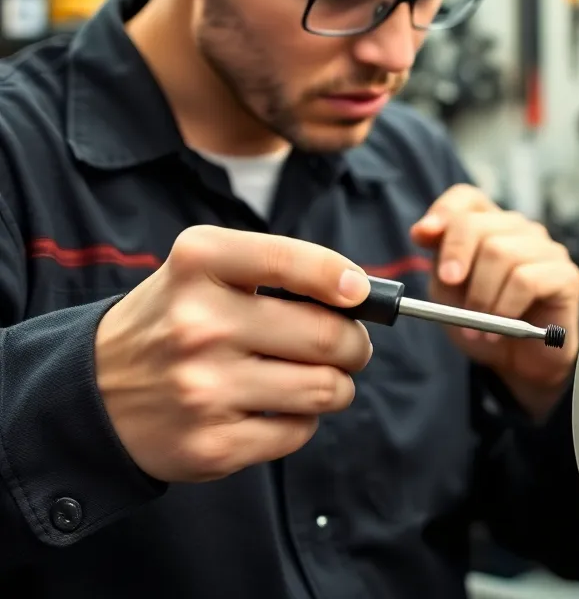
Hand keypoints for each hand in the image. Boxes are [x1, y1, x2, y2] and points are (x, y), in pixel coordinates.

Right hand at [94, 226, 374, 482]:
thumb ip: (278, 270)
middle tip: (350, 347)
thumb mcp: (203, 272)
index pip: (292, 261)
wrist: (89, 394)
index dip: (342, 278)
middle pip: (328, 336)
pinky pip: (299, 431)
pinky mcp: (211, 445)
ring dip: (337, 385)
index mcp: (198, 264)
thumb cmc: (172, 322)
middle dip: (356, 343)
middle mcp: (198, 324)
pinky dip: (302, 420)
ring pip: (325, 388)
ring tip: (318, 377)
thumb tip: (361, 295)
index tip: (360, 293)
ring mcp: (203, 389)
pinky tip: (275, 408)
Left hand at [410, 185, 578, 418]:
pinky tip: (501, 326)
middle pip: (479, 224)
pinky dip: (505, 307)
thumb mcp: (449, 291)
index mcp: (489, 227)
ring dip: (482, 295)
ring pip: (502, 253)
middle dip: (457, 260)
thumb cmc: (485, 322)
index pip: (467, 198)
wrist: (517, 364)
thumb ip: (439, 259)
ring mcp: (545, 250)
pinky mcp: (565, 275)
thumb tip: (423, 231)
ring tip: (479, 323)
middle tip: (451, 290)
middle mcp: (519, 231)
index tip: (423, 237)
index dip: (444, 212)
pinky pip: (527, 280)